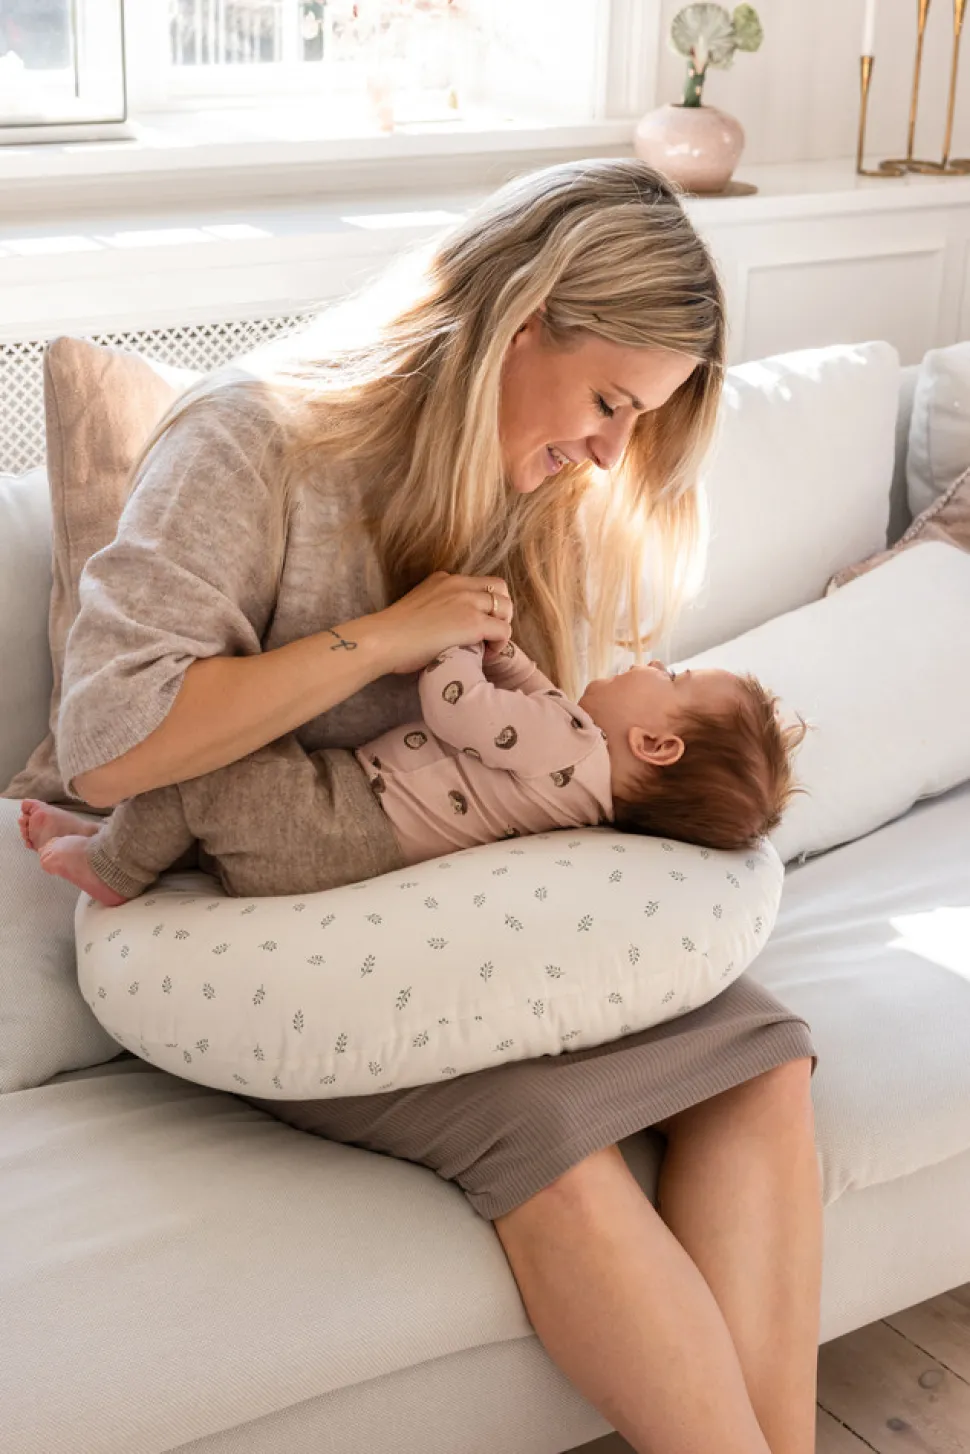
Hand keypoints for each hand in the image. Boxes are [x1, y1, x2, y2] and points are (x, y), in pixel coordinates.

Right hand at [373, 571, 513, 675]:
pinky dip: (499, 644)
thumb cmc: (393, 634)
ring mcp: (467, 601)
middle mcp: (458, 584)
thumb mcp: (417, 607)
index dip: (485, 603)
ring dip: (502, 626)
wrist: (384, 640)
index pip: (479, 583)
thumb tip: (447, 629)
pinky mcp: (473, 622)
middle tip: (489, 633)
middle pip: (500, 587)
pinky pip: (503, 630)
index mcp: (444, 579)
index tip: (476, 624)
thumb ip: (437, 608)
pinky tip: (485, 655)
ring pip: (506, 607)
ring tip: (488, 645)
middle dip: (500, 610)